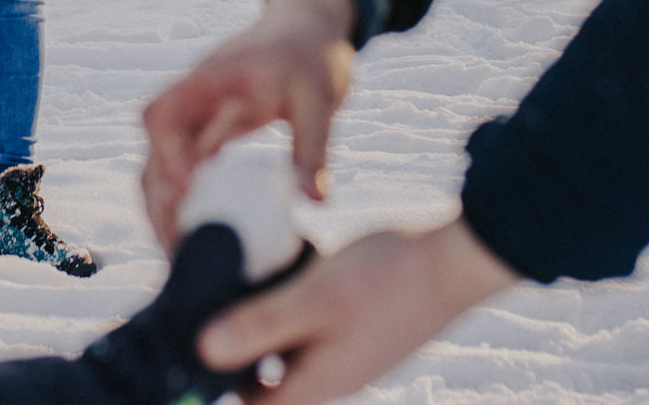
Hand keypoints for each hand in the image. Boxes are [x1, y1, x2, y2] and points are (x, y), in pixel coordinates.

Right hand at [141, 0, 357, 249]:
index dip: (166, 153)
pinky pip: (179, 164)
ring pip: (159, 159)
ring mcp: (197, 112)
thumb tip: (315, 203)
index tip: (188, 189)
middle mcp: (194, 95)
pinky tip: (192, 233)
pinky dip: (180, 198)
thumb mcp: (320, 97)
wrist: (307, 25)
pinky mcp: (206, 128)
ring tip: (178, 253)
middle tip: (179, 245)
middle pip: (151, 147)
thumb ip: (313, 148)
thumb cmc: (312, 55)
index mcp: (214, 78)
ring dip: (163, 203)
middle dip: (158, 195)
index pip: (163, 111)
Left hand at [197, 219, 520, 404]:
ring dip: (269, 322)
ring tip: (245, 279)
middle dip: (241, 348)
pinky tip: (290, 265)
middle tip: (212, 304)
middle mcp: (336, 374)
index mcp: (319, 382)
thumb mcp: (314, 297)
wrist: (457, 258)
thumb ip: (259, 324)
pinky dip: (297, 304)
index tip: (191, 349)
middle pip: (272, 377)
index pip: (255, 403)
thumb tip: (203, 352)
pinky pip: (318, 326)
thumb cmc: (387, 279)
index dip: (221, 384)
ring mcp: (354, 350)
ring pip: (295, 348)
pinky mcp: (365, 324)